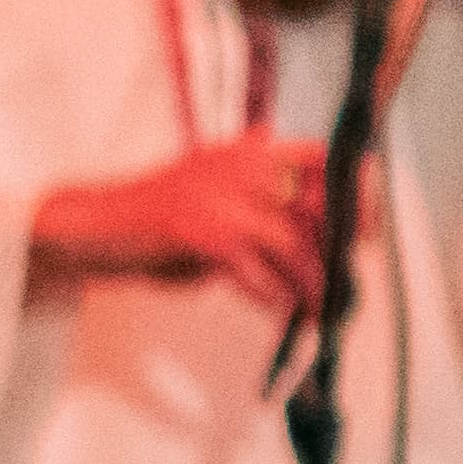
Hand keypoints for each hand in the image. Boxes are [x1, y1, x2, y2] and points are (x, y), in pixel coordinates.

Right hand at [27, 134, 329, 312]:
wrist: (95, 226)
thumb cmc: (161, 219)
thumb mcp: (219, 195)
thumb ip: (267, 206)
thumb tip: (328, 238)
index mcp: (247, 151)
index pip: (320, 159)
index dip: (354, 192)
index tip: (367, 228)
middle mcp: (239, 166)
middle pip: (316, 208)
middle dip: (337, 253)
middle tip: (346, 284)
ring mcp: (221, 198)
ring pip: (294, 246)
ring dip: (312, 285)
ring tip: (321, 309)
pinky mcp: (205, 234)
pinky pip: (260, 275)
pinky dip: (275, 298)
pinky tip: (283, 312)